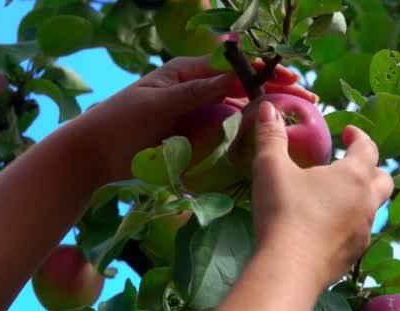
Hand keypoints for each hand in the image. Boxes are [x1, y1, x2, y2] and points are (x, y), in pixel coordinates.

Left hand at [68, 56, 315, 182]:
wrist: (94, 155)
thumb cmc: (118, 121)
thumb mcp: (154, 103)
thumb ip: (192, 93)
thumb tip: (230, 80)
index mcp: (184, 74)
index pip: (229, 67)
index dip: (260, 70)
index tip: (286, 77)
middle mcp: (195, 91)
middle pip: (240, 87)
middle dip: (272, 90)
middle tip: (305, 97)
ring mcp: (197, 115)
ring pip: (237, 110)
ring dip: (264, 112)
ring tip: (295, 117)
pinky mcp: (195, 138)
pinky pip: (225, 132)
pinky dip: (245, 133)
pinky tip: (265, 137)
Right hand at [251, 102, 393, 288]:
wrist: (289, 268)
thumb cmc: (283, 211)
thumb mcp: (271, 168)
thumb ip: (271, 136)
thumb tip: (267, 107)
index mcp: (353, 176)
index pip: (368, 148)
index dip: (359, 137)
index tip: (348, 132)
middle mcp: (366, 203)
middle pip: (383, 180)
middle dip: (371, 168)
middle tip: (350, 165)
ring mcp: (363, 232)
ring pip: (373, 209)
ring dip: (360, 198)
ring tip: (336, 197)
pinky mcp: (353, 256)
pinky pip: (359, 233)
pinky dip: (349, 223)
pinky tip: (327, 228)